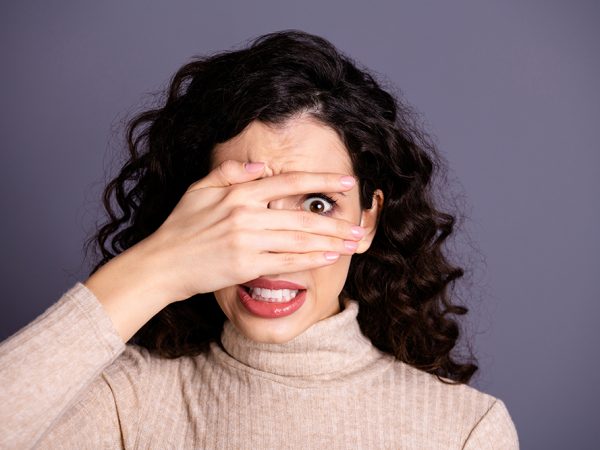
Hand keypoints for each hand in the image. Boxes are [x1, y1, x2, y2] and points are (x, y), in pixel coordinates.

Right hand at [144, 159, 362, 302]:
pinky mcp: (246, 266)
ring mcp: (247, 241)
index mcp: (238, 193)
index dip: (320, 180)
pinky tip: (328, 257)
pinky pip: (286, 262)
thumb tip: (260, 168)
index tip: (346, 182)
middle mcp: (246, 215)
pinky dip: (309, 260)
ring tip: (353, 242)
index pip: (288, 182)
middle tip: (359, 226)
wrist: (162, 264)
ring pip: (299, 240)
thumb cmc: (180, 226)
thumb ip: (229, 173)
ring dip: (330, 242)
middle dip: (335, 222)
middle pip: (301, 216)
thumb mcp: (198, 189)